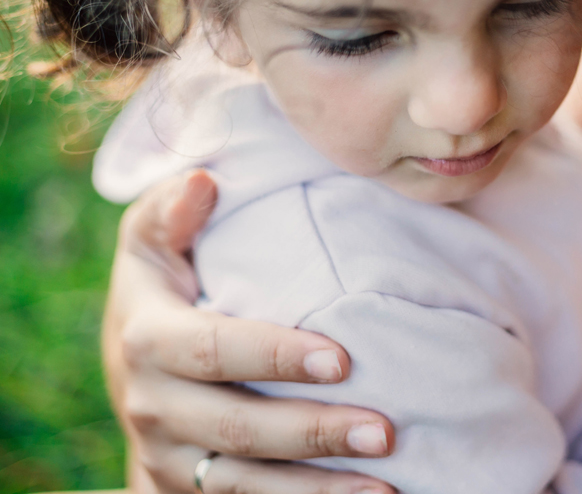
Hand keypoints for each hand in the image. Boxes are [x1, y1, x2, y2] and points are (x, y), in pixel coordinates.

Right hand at [102, 170, 395, 493]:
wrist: (133, 371)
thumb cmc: (161, 290)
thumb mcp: (149, 244)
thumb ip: (170, 211)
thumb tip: (204, 180)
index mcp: (147, 339)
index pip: (214, 351)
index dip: (275, 356)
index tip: (342, 357)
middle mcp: (153, 407)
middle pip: (237, 429)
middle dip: (313, 432)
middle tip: (385, 429)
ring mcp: (170, 457)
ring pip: (243, 485)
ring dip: (317, 489)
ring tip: (385, 487)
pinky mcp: (187, 489)